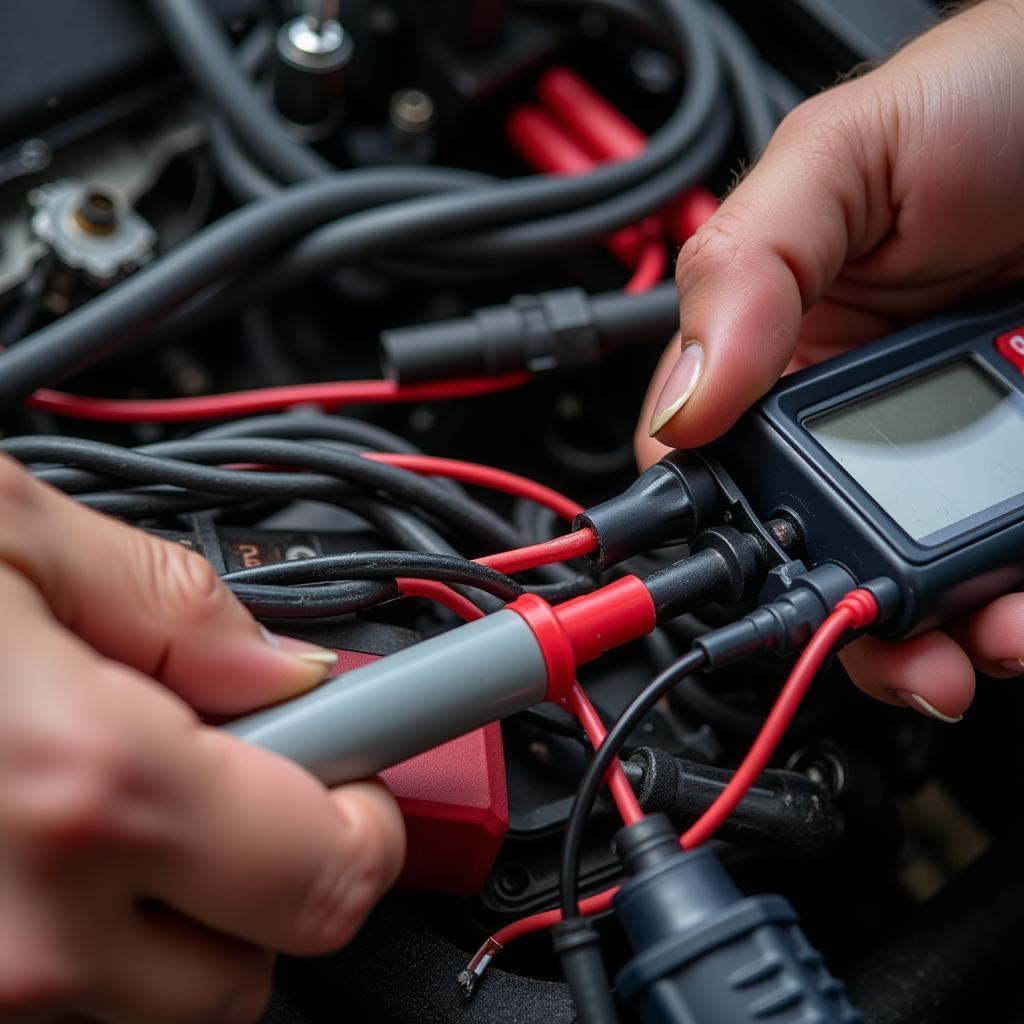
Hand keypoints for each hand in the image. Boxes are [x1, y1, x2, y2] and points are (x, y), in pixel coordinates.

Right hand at [0, 456, 404, 1022]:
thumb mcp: (0, 534)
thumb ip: (169, 601)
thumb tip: (278, 662)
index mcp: (81, 788)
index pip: (330, 865)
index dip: (371, 807)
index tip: (372, 761)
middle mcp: (22, 937)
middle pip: (264, 953)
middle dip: (278, 858)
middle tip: (238, 767)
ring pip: (162, 993)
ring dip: (177, 897)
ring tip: (103, 787)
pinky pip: (62, 1002)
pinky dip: (84, 927)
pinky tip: (32, 833)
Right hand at [637, 0, 1023, 721]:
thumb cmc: (991, 96)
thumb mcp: (839, 156)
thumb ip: (743, 269)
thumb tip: (682, 404)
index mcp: (776, 350)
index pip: (712, 471)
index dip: (720, 542)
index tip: (757, 587)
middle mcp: (854, 414)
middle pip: (815, 551)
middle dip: (838, 618)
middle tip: (883, 649)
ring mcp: (948, 448)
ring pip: (915, 581)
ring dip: (931, 636)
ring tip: (970, 648)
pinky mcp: (1020, 472)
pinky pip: (1004, 568)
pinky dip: (1008, 612)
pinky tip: (1016, 614)